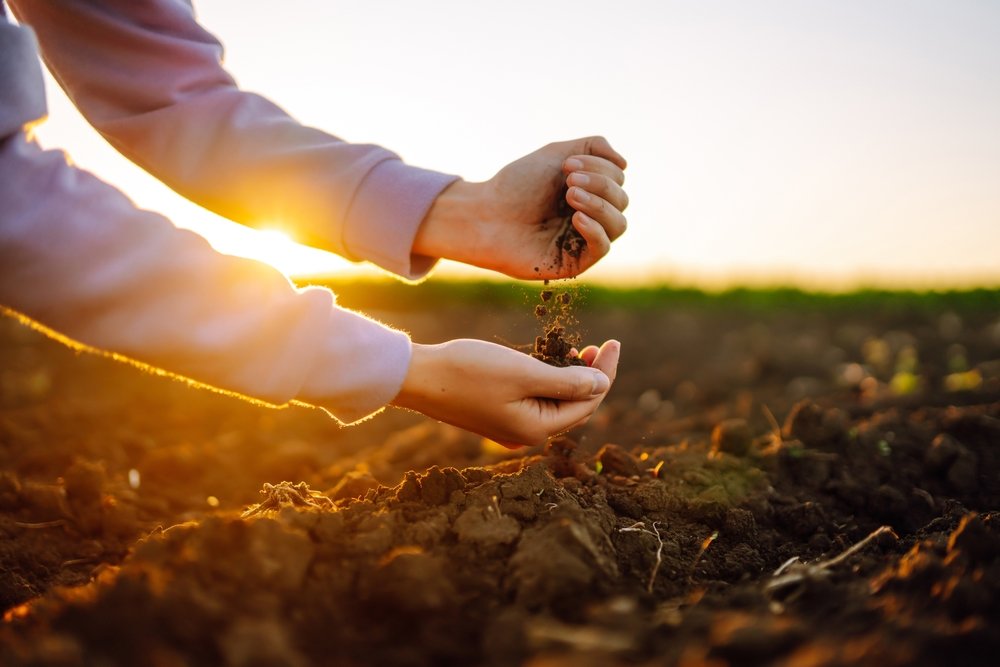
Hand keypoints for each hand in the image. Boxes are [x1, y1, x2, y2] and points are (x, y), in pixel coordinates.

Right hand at [391, 339, 619, 447]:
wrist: (419, 378)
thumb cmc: (469, 371)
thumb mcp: (525, 372)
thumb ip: (567, 381)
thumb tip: (603, 385)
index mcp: (537, 429)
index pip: (588, 403)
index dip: (606, 373)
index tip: (614, 342)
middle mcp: (526, 434)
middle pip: (574, 406)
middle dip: (592, 377)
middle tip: (601, 346)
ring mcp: (510, 427)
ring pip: (554, 402)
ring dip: (570, 377)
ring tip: (579, 350)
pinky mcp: (496, 414)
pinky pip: (534, 400)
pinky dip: (548, 381)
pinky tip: (549, 362)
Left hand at [414, 136, 627, 279]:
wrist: (486, 215)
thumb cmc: (516, 186)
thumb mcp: (555, 154)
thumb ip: (592, 147)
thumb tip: (625, 163)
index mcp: (588, 190)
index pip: (618, 179)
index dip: (600, 168)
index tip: (567, 164)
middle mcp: (591, 215)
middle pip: (622, 200)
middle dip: (600, 184)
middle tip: (568, 180)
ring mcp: (584, 240)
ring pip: (618, 224)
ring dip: (600, 205)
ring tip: (570, 195)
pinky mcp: (574, 262)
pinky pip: (602, 248)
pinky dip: (596, 230)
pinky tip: (577, 217)